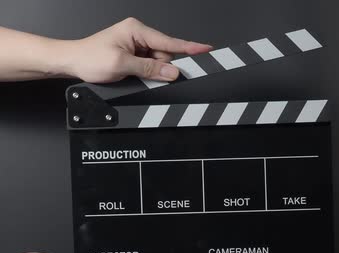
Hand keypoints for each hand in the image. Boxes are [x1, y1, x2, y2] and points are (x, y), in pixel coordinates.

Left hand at [59, 17, 211, 82]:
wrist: (71, 62)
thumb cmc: (89, 58)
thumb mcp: (121, 65)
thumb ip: (149, 69)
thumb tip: (172, 73)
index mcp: (136, 30)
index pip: (168, 42)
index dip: (189, 48)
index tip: (206, 50)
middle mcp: (138, 35)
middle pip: (165, 56)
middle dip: (160, 69)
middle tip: (143, 75)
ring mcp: (137, 46)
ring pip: (158, 64)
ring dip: (151, 73)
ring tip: (130, 74)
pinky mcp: (134, 56)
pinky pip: (150, 67)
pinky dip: (146, 74)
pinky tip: (133, 75)